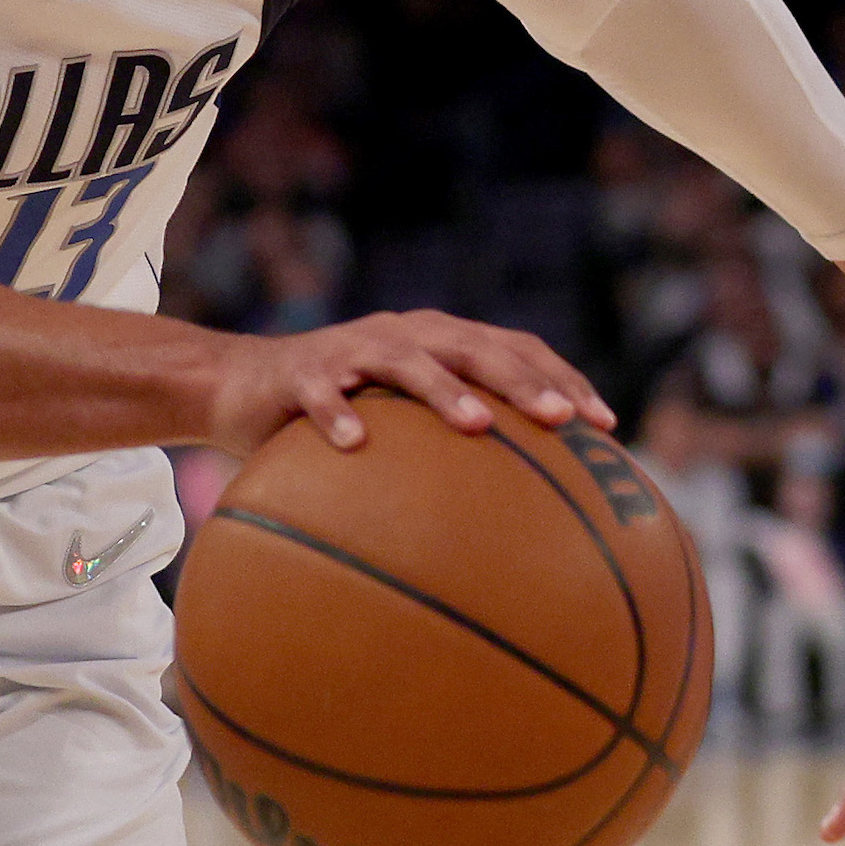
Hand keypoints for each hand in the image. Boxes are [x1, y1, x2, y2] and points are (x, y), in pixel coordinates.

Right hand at [206, 311, 618, 459]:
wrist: (239, 387)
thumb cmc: (341, 414)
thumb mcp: (402, 426)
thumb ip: (456, 447)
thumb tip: (533, 511)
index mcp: (439, 341)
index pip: (515, 348)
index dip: (562, 378)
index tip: (605, 425)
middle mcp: (403, 334)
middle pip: (474, 347)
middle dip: (522, 381)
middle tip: (561, 420)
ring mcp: (350, 349)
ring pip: (405, 360)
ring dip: (444, 390)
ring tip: (479, 426)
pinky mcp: (299, 372)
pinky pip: (321, 392)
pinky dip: (339, 414)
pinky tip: (357, 445)